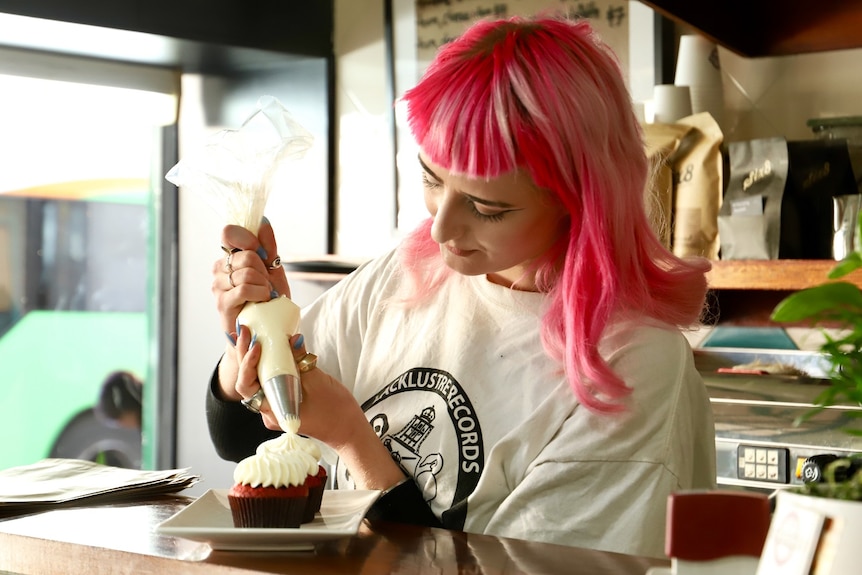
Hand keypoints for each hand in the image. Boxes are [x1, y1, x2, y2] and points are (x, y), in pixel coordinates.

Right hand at [212, 221, 290, 334]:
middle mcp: (220, 267)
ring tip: (265, 294)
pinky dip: (260, 293)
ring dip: (264, 284)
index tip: (263, 254)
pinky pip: (243, 289)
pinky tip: (262, 300)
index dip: (248, 239)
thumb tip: (263, 222)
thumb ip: (268, 245)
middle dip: (264, 270)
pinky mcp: (222, 302)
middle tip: (267, 283)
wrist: (268, 325)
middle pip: (247, 255)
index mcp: (230, 255)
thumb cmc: (268, 296)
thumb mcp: (273, 267)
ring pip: (247, 272)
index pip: (228, 232)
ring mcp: (218, 285)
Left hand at [233, 332, 406, 490]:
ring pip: (257, 380)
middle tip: (245, 331)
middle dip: (244, 355)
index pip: (247, 386)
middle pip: (248, 380)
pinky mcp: (284, 400)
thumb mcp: (318, 381)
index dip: (247, 364)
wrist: (347, 429)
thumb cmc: (335, 412)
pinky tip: (266, 348)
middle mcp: (269, 411)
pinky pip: (269, 381)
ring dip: (252, 358)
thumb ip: (301, 360)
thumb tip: (291, 338)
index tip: (256, 345)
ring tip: (250, 335)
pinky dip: (266, 365)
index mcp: (274, 410)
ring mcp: (276, 407)